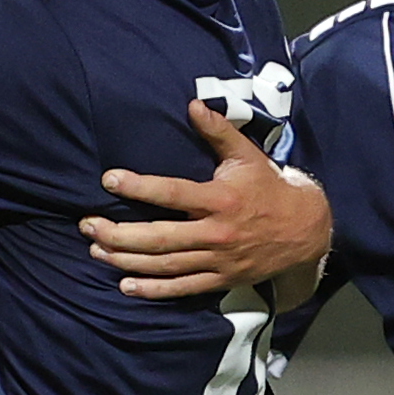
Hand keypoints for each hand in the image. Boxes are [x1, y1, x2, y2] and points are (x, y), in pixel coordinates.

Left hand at [78, 107, 333, 297]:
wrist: (306, 231)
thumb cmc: (269, 188)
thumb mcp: (247, 156)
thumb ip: (217, 132)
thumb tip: (192, 104)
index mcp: (219, 199)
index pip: (172, 193)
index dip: (139, 187)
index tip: (109, 180)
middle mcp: (216, 233)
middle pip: (159, 238)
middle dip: (119, 234)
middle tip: (87, 225)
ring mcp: (217, 260)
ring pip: (165, 265)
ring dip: (126, 260)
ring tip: (96, 250)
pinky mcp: (220, 280)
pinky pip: (182, 288)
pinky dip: (154, 289)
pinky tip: (126, 285)